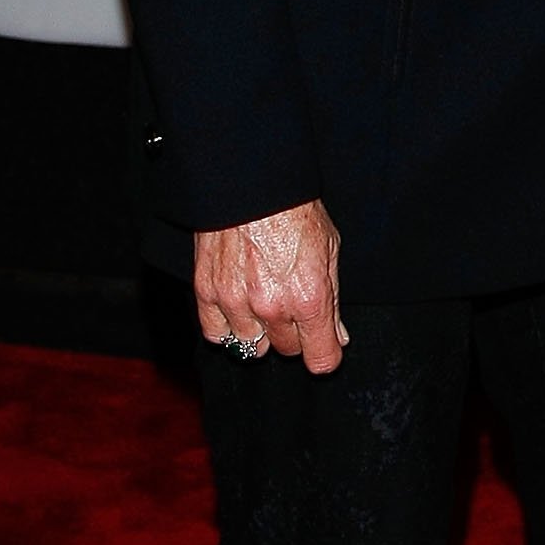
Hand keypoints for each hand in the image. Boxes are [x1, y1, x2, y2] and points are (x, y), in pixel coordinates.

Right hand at [194, 200, 347, 373]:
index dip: (325, 355)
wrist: (252, 184)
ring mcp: (236, 302)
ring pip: (252, 346)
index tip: (324, 347)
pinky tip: (238, 309)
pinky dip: (227, 328)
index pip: (320, 360)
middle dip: (294, 334)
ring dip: (260, 330)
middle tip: (292, 306)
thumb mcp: (330, 248)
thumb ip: (332, 299)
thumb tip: (336, 337)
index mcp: (308, 298)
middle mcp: (272, 307)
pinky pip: (216, 334)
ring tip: (264, 301)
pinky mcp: (207, 292)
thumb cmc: (294, 210)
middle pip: (287, 350)